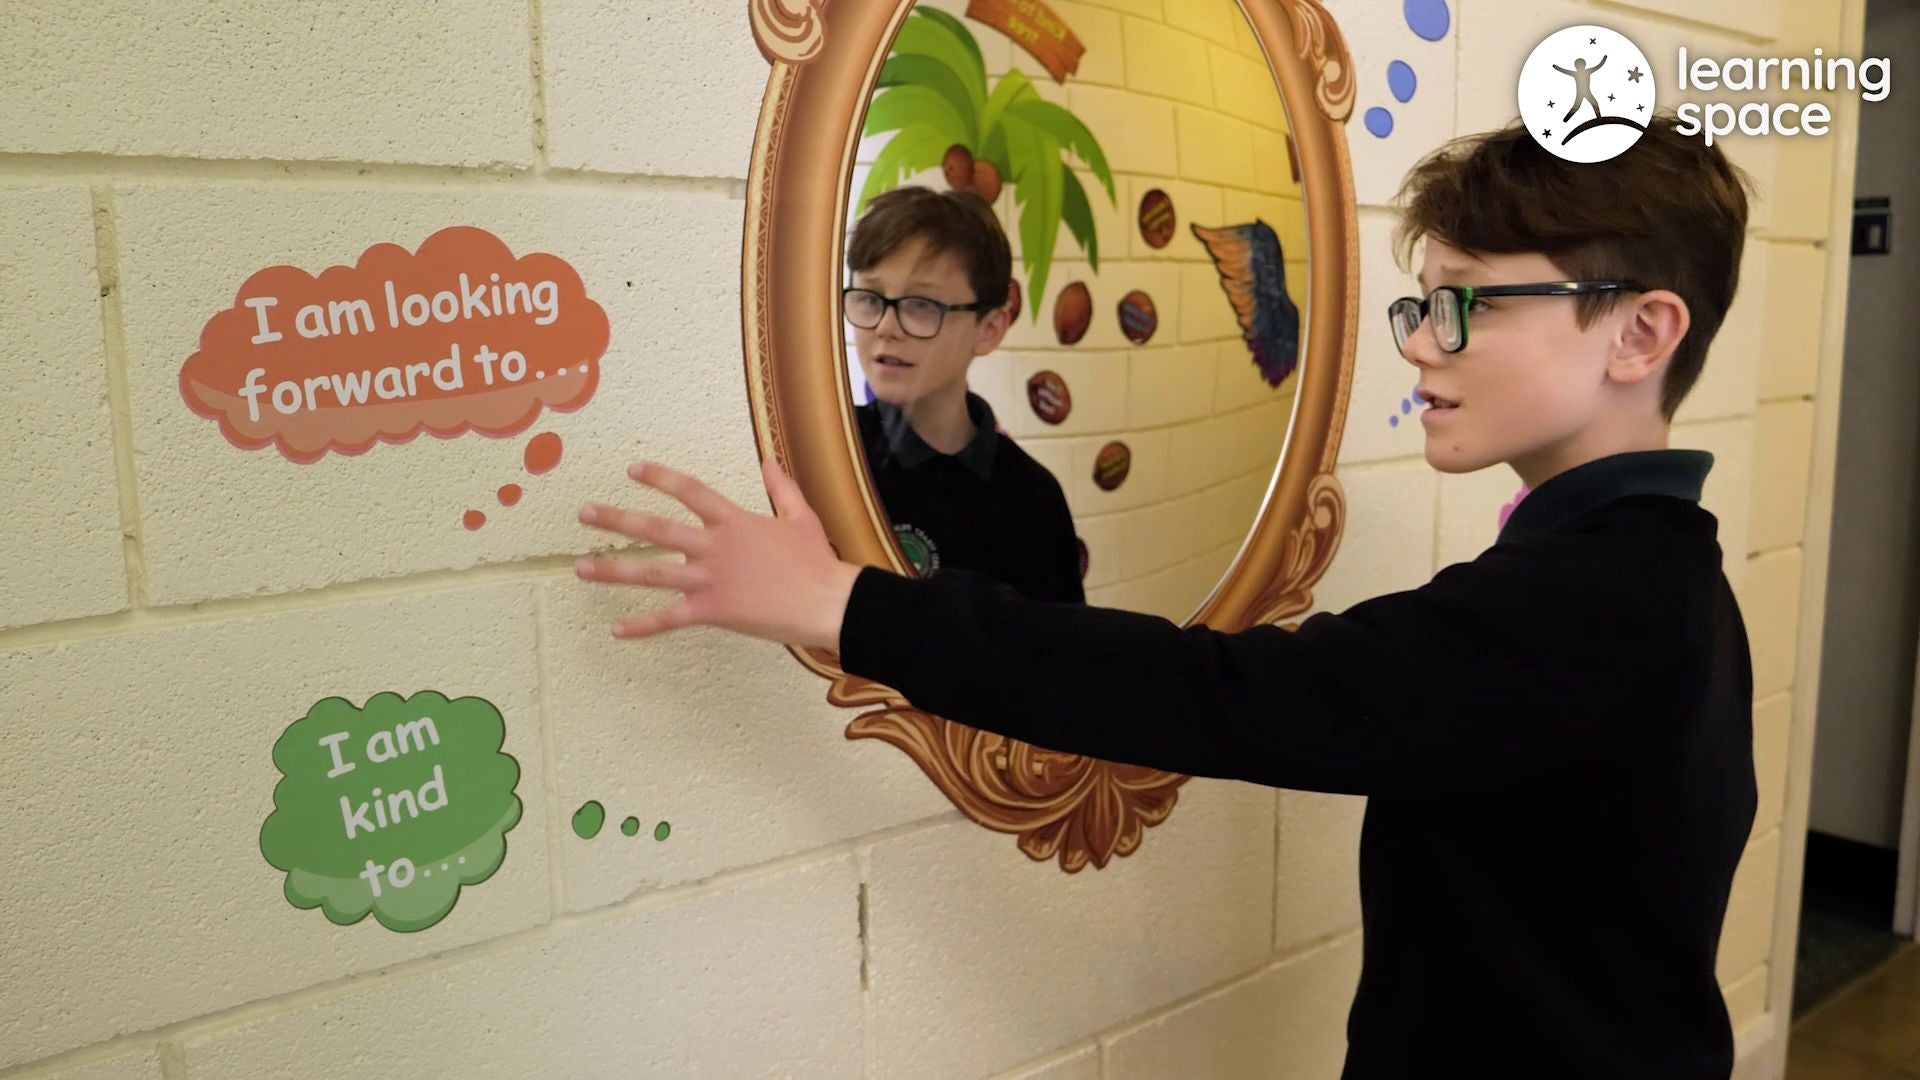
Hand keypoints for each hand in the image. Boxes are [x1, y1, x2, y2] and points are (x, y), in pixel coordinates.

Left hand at [575, 458, 862, 649]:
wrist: (827, 602)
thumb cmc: (817, 563)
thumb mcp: (800, 517)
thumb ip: (781, 487)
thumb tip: (768, 461)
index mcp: (734, 522)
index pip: (690, 491)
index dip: (660, 477)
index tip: (633, 469)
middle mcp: (715, 547)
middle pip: (656, 529)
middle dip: (616, 520)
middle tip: (584, 514)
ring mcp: (710, 579)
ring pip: (651, 573)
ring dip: (613, 571)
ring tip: (580, 568)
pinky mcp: (713, 611)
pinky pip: (669, 619)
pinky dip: (642, 626)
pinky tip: (616, 630)